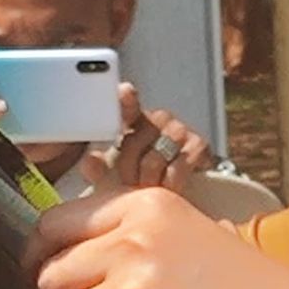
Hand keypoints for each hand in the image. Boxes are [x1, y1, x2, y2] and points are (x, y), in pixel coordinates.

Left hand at [66, 87, 215, 197]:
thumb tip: (90, 160)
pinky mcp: (199, 145)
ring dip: (149, 176)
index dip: (127, 99)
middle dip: (128, 167)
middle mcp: (157, 119)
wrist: (169, 196)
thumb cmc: (137, 180)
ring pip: (157, 154)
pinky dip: (171, 181)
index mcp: (133, 120)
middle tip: (127, 183)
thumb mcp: (110, 175)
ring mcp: (179, 130)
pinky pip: (180, 164)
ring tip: (147, 187)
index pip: (128, 104)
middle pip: (137, 138)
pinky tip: (168, 188)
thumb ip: (96, 167)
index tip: (126, 92)